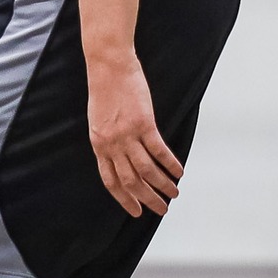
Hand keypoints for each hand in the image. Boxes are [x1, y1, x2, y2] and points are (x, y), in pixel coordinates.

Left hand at [87, 55, 181, 217]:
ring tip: (174, 193)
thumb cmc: (104, 89)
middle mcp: (112, 144)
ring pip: (147, 171)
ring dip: (162, 186)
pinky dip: (171, 164)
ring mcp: (127, 135)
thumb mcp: (98, 120)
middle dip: (147, 199)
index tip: (136, 211)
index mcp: (99, 145)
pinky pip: (159, 151)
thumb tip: (120, 155)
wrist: (108, 65)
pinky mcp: (144, 123)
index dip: (124, 198)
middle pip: (131, 181)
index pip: (111, 181)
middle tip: (162, 210)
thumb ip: (107, 140)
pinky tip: (179, 172)